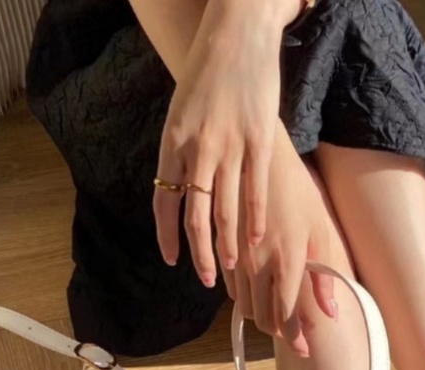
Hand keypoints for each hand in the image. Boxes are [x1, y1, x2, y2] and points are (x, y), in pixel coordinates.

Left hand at [154, 0, 302, 284]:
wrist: (235, 35)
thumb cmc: (208, 76)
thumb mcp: (182, 114)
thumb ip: (182, 152)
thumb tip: (182, 188)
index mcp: (173, 143)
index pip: (165, 202)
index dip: (167, 236)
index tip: (173, 261)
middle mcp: (198, 149)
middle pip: (196, 216)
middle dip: (199, 254)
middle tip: (204, 280)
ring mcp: (230, 147)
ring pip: (227, 211)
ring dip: (228, 245)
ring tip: (231, 267)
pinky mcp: (259, 142)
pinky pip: (256, 191)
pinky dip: (255, 220)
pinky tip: (255, 241)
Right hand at [223, 123, 337, 356]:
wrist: (259, 154)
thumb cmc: (297, 189)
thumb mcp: (320, 228)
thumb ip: (326, 275)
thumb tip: (332, 313)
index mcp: (288, 258)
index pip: (287, 314)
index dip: (296, 338)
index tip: (306, 350)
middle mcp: (259, 263)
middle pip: (263, 317)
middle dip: (278, 332)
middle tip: (294, 336)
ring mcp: (237, 256)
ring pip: (244, 305)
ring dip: (260, 317)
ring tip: (278, 316)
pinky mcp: (222, 247)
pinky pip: (231, 287)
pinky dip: (244, 297)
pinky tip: (258, 293)